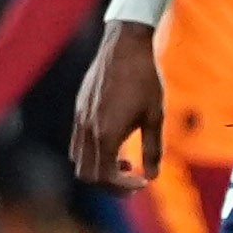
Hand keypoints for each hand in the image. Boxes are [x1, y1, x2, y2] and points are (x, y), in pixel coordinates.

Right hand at [67, 19, 163, 190]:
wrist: (125, 45)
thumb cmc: (145, 79)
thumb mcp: (155, 116)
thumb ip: (153, 149)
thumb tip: (152, 176)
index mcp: (107, 134)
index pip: (106, 177)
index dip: (124, 187)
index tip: (143, 182)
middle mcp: (88, 129)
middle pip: (88, 175)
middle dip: (110, 184)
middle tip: (132, 177)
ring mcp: (80, 118)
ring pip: (78, 160)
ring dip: (99, 168)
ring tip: (123, 159)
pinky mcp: (79, 109)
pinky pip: (77, 142)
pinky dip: (92, 152)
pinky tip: (113, 140)